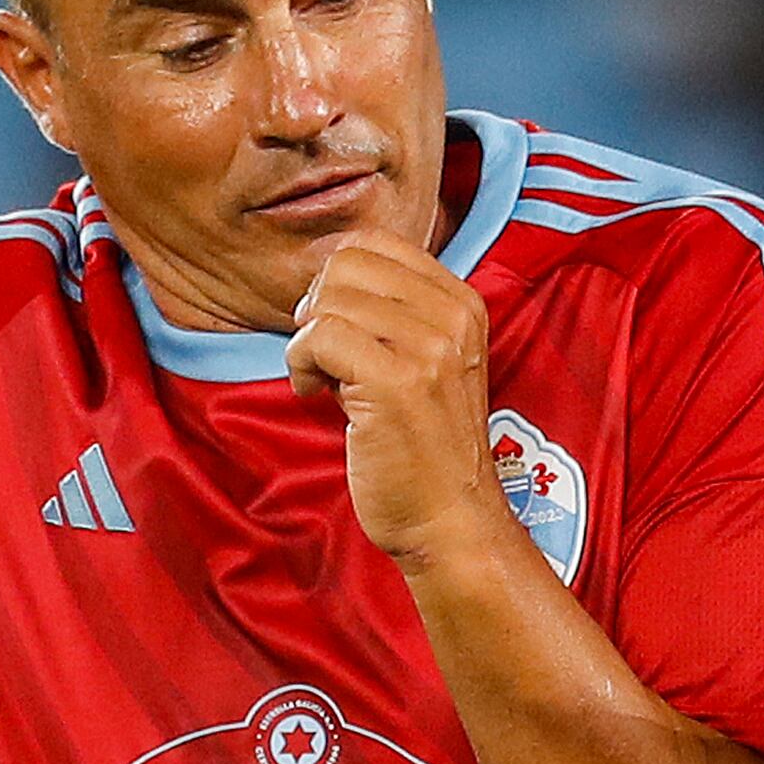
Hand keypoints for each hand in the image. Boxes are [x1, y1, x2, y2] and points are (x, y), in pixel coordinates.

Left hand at [286, 227, 497, 557]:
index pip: (376, 244)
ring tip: (323, 380)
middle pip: (346, 265)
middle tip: (325, 356)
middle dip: (318, 308)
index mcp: (463, 304)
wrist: (451, 520)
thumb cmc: (425, 448)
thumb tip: (323, 282)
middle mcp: (453, 317)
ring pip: (329, 300)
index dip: (337, 283)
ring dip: (307, 341)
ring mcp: (430, 348)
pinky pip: (319, 337)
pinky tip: (315, 395)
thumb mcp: (426, 362)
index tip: (340, 329)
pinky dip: (300, 365)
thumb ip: (391, 315)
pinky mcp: (397, 381)